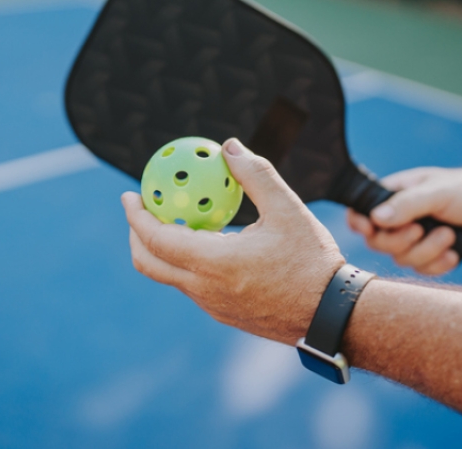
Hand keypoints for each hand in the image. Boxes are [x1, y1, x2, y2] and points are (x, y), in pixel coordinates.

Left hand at [121, 138, 345, 344]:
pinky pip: (192, 286)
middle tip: (141, 209)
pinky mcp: (224, 315)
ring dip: (161, 249)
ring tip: (174, 221)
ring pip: (170, 277)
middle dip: (135, 235)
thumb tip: (229, 147)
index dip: (135, 216)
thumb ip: (255, 175)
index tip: (129, 195)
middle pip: (149, 264)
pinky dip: (184, 262)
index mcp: (213, 265)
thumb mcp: (288, 210)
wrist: (332, 314)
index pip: (156, 239)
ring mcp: (212, 307)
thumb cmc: (313, 260)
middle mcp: (204, 290)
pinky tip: (205, 243)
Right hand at [347, 165, 461, 274]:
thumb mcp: (437, 192)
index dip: (359, 224)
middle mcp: (397, 219)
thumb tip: (376, 217)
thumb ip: (407, 204)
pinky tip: (454, 252)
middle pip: (377, 242)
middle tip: (421, 229)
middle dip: (401, 241)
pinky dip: (438, 264)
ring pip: (401, 259)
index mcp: (392, 196)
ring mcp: (412, 239)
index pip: (360, 211)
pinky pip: (421, 270)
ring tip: (449, 234)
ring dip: (427, 251)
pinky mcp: (429, 255)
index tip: (370, 229)